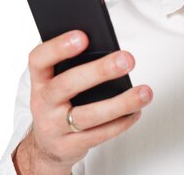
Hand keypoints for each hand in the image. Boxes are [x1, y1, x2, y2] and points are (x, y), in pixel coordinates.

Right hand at [14, 30, 152, 174]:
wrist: (45, 146)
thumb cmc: (58, 103)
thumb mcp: (54, 82)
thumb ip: (72, 65)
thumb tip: (108, 51)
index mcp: (40, 80)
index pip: (39, 59)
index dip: (58, 47)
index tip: (83, 36)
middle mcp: (43, 102)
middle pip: (68, 84)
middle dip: (99, 71)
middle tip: (126, 60)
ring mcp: (54, 126)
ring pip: (89, 115)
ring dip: (121, 103)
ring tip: (144, 92)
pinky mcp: (70, 146)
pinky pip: (99, 135)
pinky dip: (121, 123)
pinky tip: (136, 111)